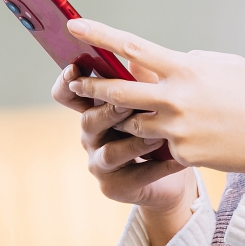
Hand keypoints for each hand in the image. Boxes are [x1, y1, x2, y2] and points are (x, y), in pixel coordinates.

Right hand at [51, 62, 193, 217]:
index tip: (74, 69)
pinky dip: (158, 167)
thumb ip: (143, 82)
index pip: (67, 94)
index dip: (67, 82)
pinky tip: (177, 160)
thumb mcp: (153, 100)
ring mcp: (99, 163)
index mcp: (94, 108)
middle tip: (128, 103)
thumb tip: (136, 58)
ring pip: (110, 153)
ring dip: (133, 143)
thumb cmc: (160, 125)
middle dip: (108, 112)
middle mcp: (91, 136)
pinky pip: (136, 176)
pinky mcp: (115, 187)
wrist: (175, 169)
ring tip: (156, 135)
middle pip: (88, 121)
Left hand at [63, 19, 244, 174]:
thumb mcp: (225, 65)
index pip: (130, 47)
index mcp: (184, 68)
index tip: (73, 26)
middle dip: (93, 88)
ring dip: (127, 118)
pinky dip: (161, 139)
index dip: (98, 34)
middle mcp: (175, 98)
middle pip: (117, 91)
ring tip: (127, 114)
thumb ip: (190, 62)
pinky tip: (179, 137)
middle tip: (78, 83)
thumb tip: (166, 63)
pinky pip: (158, 145)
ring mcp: (176, 129)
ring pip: (132, 122)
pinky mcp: (182, 154)